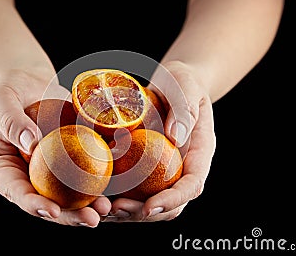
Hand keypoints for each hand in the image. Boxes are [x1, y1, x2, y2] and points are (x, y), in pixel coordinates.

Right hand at [0, 69, 111, 226]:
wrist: (32, 85)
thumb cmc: (9, 91)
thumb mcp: (2, 100)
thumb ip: (10, 121)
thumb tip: (30, 143)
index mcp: (3, 171)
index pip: (16, 193)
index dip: (34, 205)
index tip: (53, 210)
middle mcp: (28, 177)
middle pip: (48, 202)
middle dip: (70, 216)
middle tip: (92, 219)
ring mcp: (51, 172)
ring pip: (70, 195)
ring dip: (90, 204)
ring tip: (108, 207)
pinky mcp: (71, 162)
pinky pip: (86, 172)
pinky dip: (102, 178)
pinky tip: (120, 182)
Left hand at [101, 61, 215, 221]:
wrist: (172, 84)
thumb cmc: (181, 82)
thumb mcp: (186, 86)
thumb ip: (184, 109)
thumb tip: (175, 137)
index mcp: (199, 154)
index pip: (192, 185)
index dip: (173, 200)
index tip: (150, 207)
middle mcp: (183, 168)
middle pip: (170, 204)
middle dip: (144, 212)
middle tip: (116, 209)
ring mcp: (164, 170)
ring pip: (150, 203)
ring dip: (127, 211)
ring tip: (102, 208)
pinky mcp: (146, 168)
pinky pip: (134, 189)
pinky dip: (116, 196)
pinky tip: (96, 195)